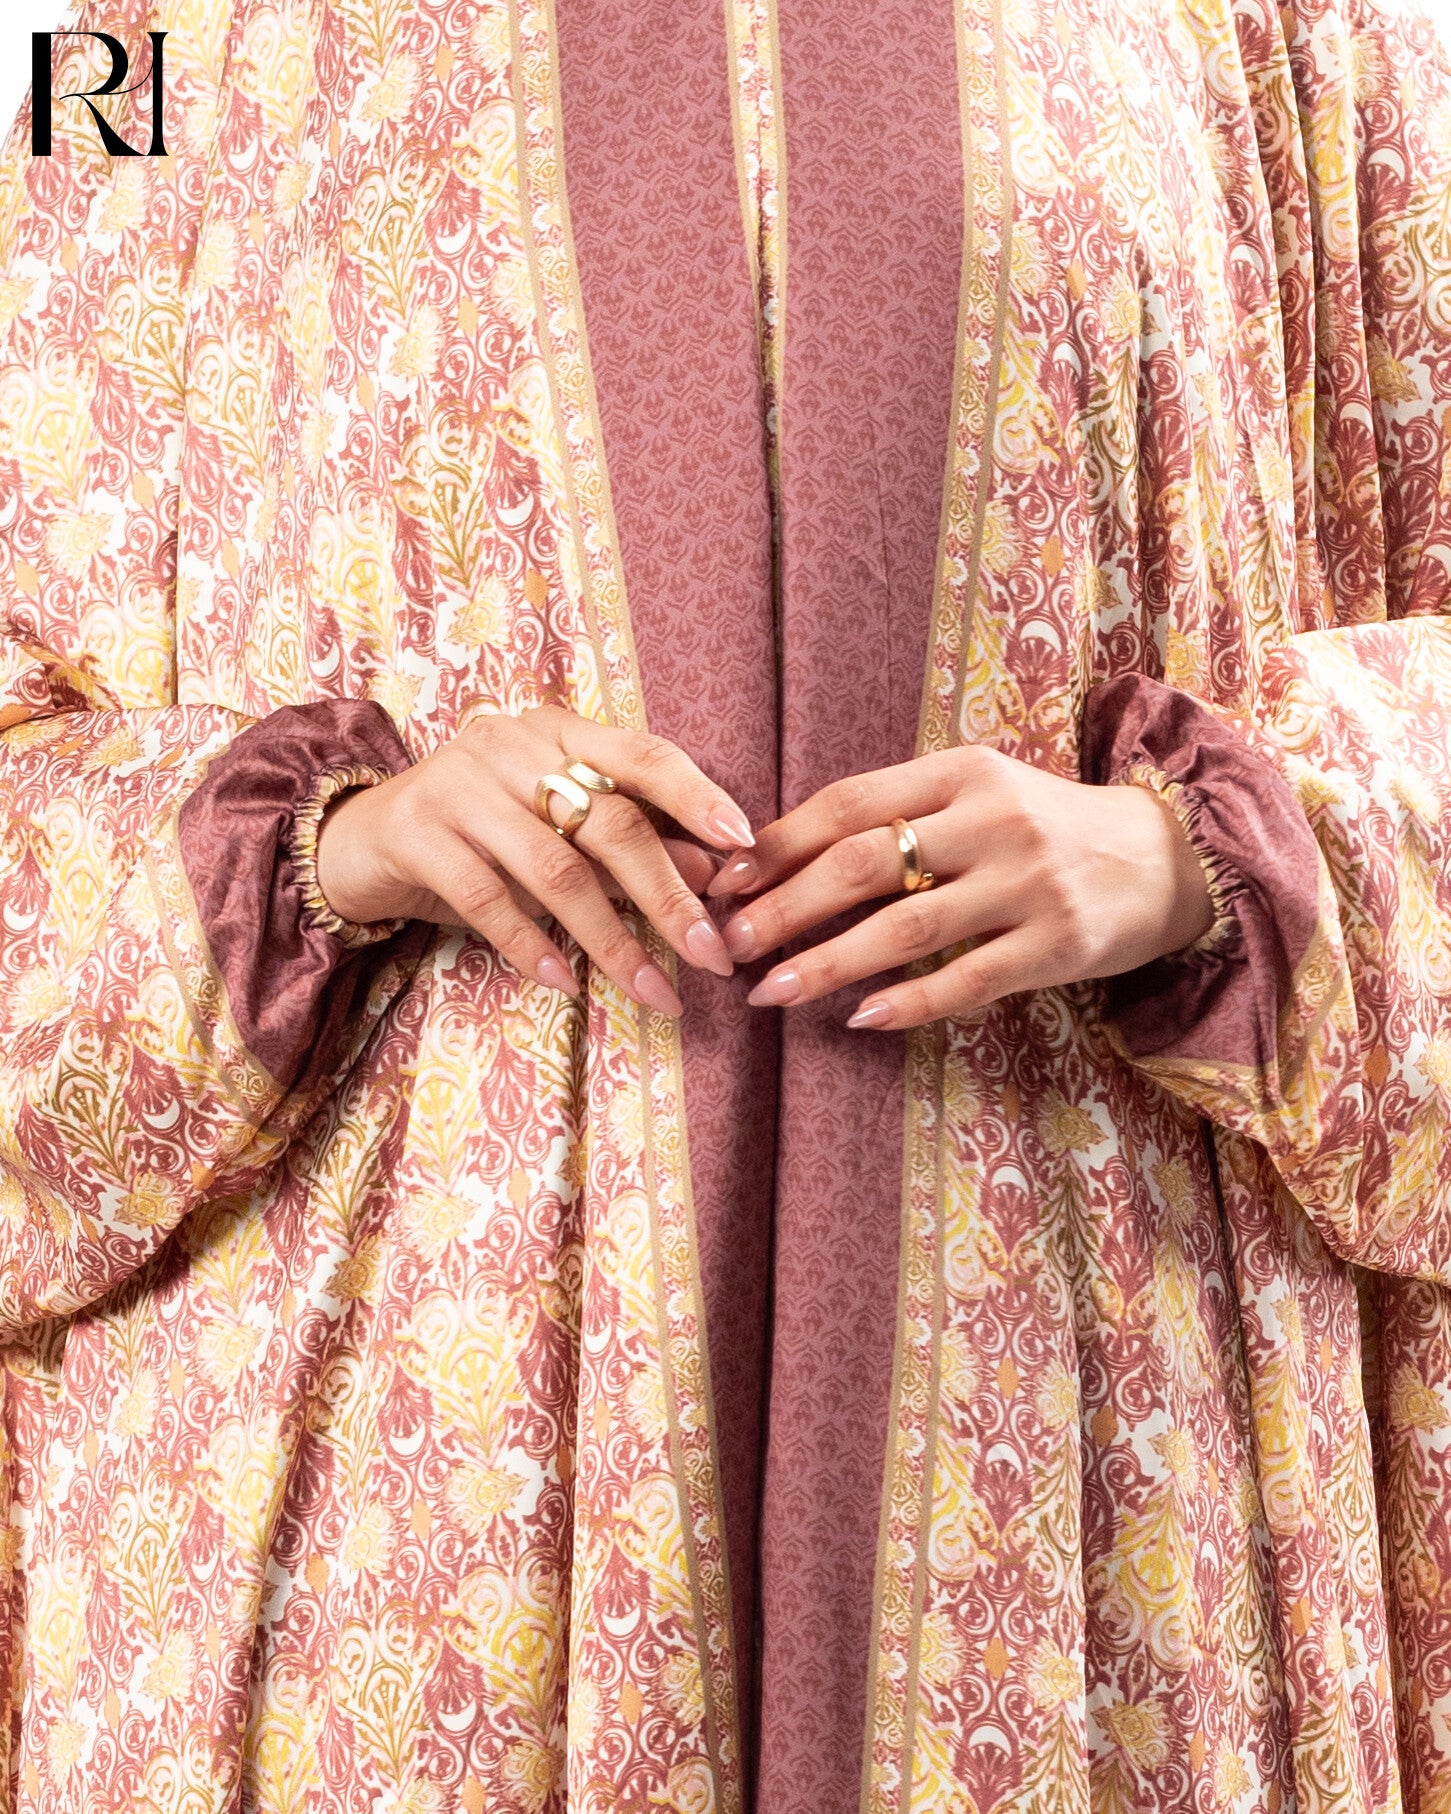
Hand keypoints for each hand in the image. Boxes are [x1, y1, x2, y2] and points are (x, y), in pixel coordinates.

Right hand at [315, 706, 753, 1014]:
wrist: (357, 839)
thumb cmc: (476, 836)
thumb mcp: (556, 833)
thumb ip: (629, 844)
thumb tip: (716, 872)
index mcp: (556, 731)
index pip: (643, 753)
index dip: (698, 797)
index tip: (745, 848)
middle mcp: (509, 743)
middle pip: (609, 821)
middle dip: (669, 897)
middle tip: (711, 956)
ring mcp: (457, 783)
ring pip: (554, 867)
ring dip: (612, 939)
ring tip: (654, 991)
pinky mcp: (414, 831)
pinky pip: (485, 896)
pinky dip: (530, 944)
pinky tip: (563, 982)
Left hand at [707, 745, 1214, 1029]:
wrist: (1165, 858)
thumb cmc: (1044, 827)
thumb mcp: (977, 793)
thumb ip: (898, 814)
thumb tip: (780, 855)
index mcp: (961, 772)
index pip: (848, 803)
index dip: (778, 844)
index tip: (723, 881)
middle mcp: (992, 820)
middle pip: (863, 863)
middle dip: (785, 907)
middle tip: (731, 944)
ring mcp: (1027, 884)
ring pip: (904, 927)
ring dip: (827, 963)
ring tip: (771, 990)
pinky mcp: (1056, 944)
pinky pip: (966, 980)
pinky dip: (908, 1002)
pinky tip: (859, 1019)